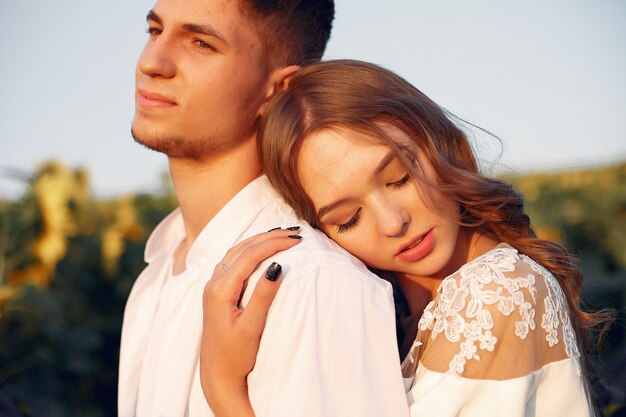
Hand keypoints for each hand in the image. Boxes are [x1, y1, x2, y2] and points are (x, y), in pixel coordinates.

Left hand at [200, 227, 302, 415]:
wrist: (217, 375)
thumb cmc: (235, 355)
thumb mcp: (252, 327)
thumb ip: (263, 296)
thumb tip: (277, 266)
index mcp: (220, 290)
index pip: (249, 255)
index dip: (273, 244)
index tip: (296, 240)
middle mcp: (213, 283)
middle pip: (243, 249)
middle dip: (269, 238)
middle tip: (295, 233)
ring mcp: (213, 286)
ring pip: (236, 252)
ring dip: (259, 241)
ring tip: (282, 236)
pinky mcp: (217, 292)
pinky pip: (233, 260)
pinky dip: (250, 250)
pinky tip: (262, 249)